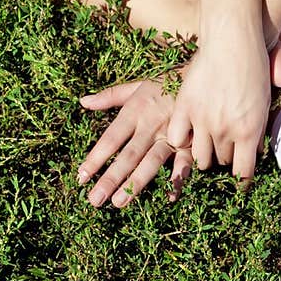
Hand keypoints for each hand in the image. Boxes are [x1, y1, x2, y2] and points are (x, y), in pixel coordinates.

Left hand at [77, 77, 193, 207]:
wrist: (200, 78)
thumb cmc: (164, 84)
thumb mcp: (137, 86)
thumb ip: (110, 96)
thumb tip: (83, 102)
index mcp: (135, 111)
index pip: (112, 138)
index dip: (96, 157)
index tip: (80, 176)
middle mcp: (151, 125)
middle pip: (128, 155)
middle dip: (111, 178)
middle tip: (95, 199)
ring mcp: (170, 135)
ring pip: (152, 161)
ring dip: (136, 183)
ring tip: (119, 202)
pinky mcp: (190, 142)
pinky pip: (184, 162)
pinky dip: (178, 179)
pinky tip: (170, 196)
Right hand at [166, 37, 270, 186]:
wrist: (232, 39)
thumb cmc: (254, 68)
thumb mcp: (264, 103)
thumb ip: (257, 131)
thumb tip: (254, 153)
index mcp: (248, 132)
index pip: (243, 173)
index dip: (241, 182)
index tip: (240, 182)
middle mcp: (224, 131)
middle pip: (221, 162)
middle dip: (225, 157)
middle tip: (225, 146)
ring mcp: (202, 120)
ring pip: (198, 156)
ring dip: (204, 152)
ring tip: (206, 140)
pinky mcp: (184, 107)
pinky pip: (176, 137)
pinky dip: (181, 137)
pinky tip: (186, 131)